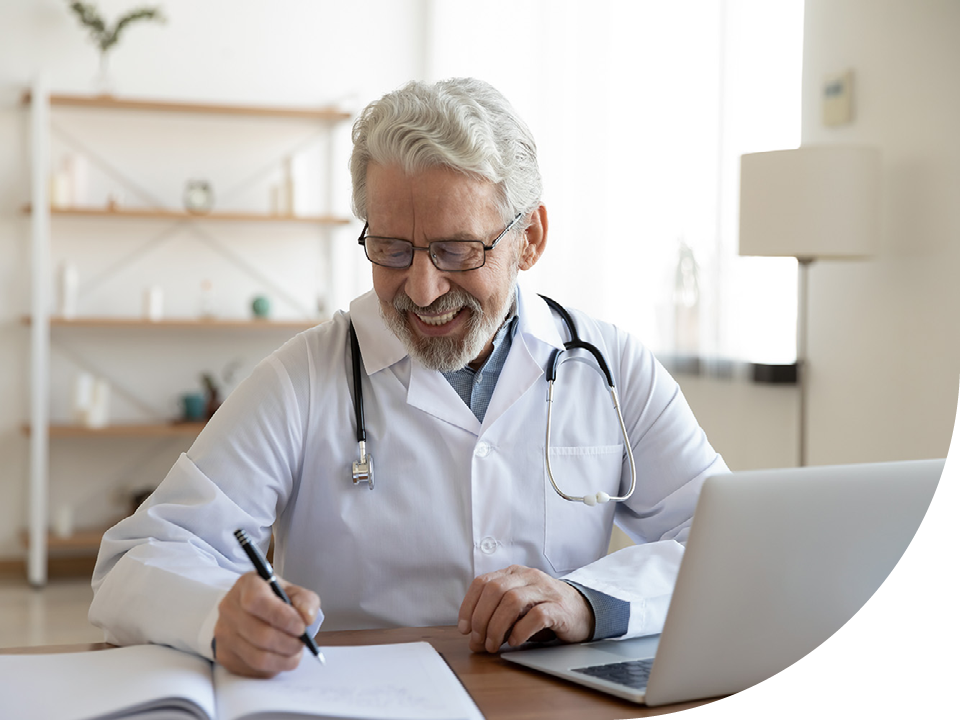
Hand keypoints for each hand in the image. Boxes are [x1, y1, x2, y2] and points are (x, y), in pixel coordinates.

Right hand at [213, 571, 320, 677]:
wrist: (250, 611)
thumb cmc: (275, 600)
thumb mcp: (293, 592)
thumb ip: (305, 601)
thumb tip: (307, 618)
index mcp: (247, 584)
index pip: (256, 601)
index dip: (281, 617)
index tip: (300, 627)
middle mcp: (229, 608)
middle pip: (259, 634)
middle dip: (288, 643)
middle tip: (302, 643)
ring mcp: (223, 633)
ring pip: (257, 657)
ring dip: (283, 659)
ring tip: (294, 652)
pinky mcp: (224, 655)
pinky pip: (253, 670)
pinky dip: (274, 667)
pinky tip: (280, 657)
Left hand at [457, 565, 594, 652]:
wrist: (584, 611)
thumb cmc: (546, 610)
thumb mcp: (518, 609)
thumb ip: (496, 618)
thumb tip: (474, 640)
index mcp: (514, 574)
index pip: (483, 582)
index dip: (468, 605)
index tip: (464, 628)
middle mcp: (528, 577)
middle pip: (494, 590)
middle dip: (481, 619)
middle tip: (478, 642)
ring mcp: (544, 590)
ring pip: (512, 601)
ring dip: (497, 627)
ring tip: (494, 645)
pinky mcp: (559, 607)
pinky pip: (536, 616)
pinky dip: (520, 631)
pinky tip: (515, 642)